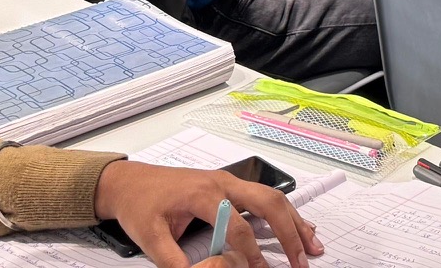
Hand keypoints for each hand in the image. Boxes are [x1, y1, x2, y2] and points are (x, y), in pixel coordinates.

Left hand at [94, 159, 320, 267]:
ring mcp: (229, 181)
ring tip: (312, 245)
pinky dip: (285, 212)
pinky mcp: (229, 186)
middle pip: (268, 203)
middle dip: (289, 232)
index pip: (238, 226)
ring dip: (294, 221)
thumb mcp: (149, 237)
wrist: (128, 181)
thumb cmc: (139, 204)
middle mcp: (223, 182)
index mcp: (204, 192)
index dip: (250, 254)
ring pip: (272, 197)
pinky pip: (264, 196)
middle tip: (302, 260)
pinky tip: (298, 226)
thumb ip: (173, 261)